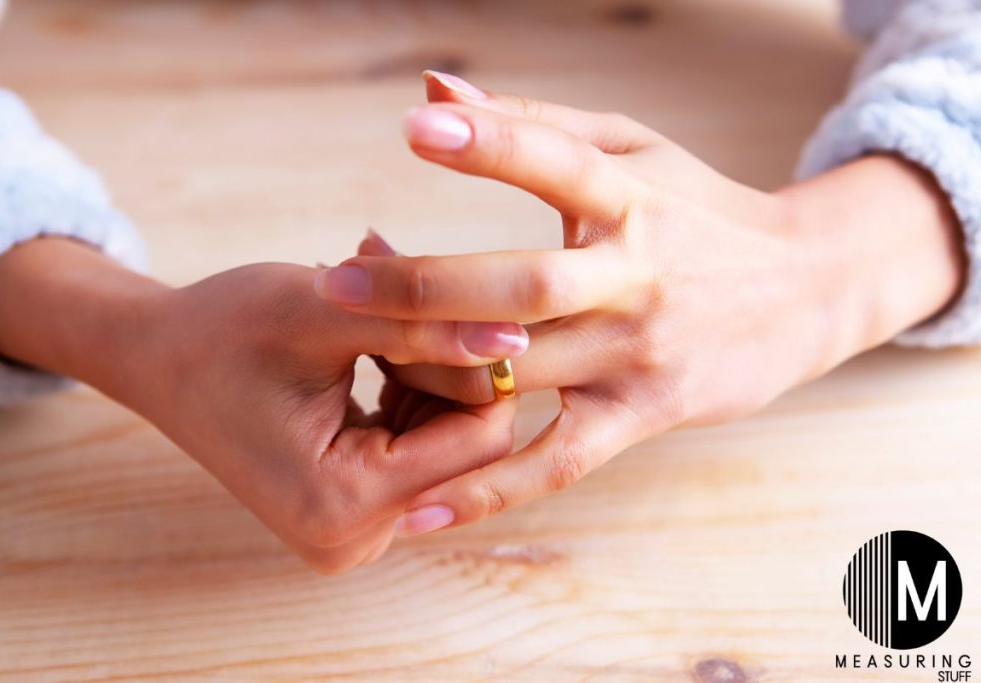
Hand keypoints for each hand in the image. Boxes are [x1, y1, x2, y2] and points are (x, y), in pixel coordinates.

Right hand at [0, 238, 527, 571]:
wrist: (158, 359)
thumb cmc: (225, 327)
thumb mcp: (326, 312)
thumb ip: (424, 325)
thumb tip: (516, 336)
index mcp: (342, 502)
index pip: (479, 440)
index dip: (480, 365)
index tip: (447, 303)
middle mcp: (352, 538)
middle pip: (467, 447)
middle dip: (447, 368)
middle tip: (397, 300)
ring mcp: (352, 532)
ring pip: (447, 444)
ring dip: (427, 375)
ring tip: (374, 320)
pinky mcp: (352, 512)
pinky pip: (420, 451)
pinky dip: (410, 394)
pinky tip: (373, 352)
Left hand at [314, 71, 965, 533]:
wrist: (807, 289)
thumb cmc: (700, 211)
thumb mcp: (635, 151)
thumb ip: (534, 123)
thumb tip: (435, 89)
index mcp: (631, 198)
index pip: (558, 163)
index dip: (491, 143)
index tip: (417, 127)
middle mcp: (634, 277)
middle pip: (521, 286)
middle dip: (425, 286)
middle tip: (335, 280)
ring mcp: (636, 354)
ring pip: (523, 375)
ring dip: (435, 377)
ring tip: (356, 377)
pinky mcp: (640, 415)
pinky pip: (554, 461)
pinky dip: (487, 491)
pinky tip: (415, 514)